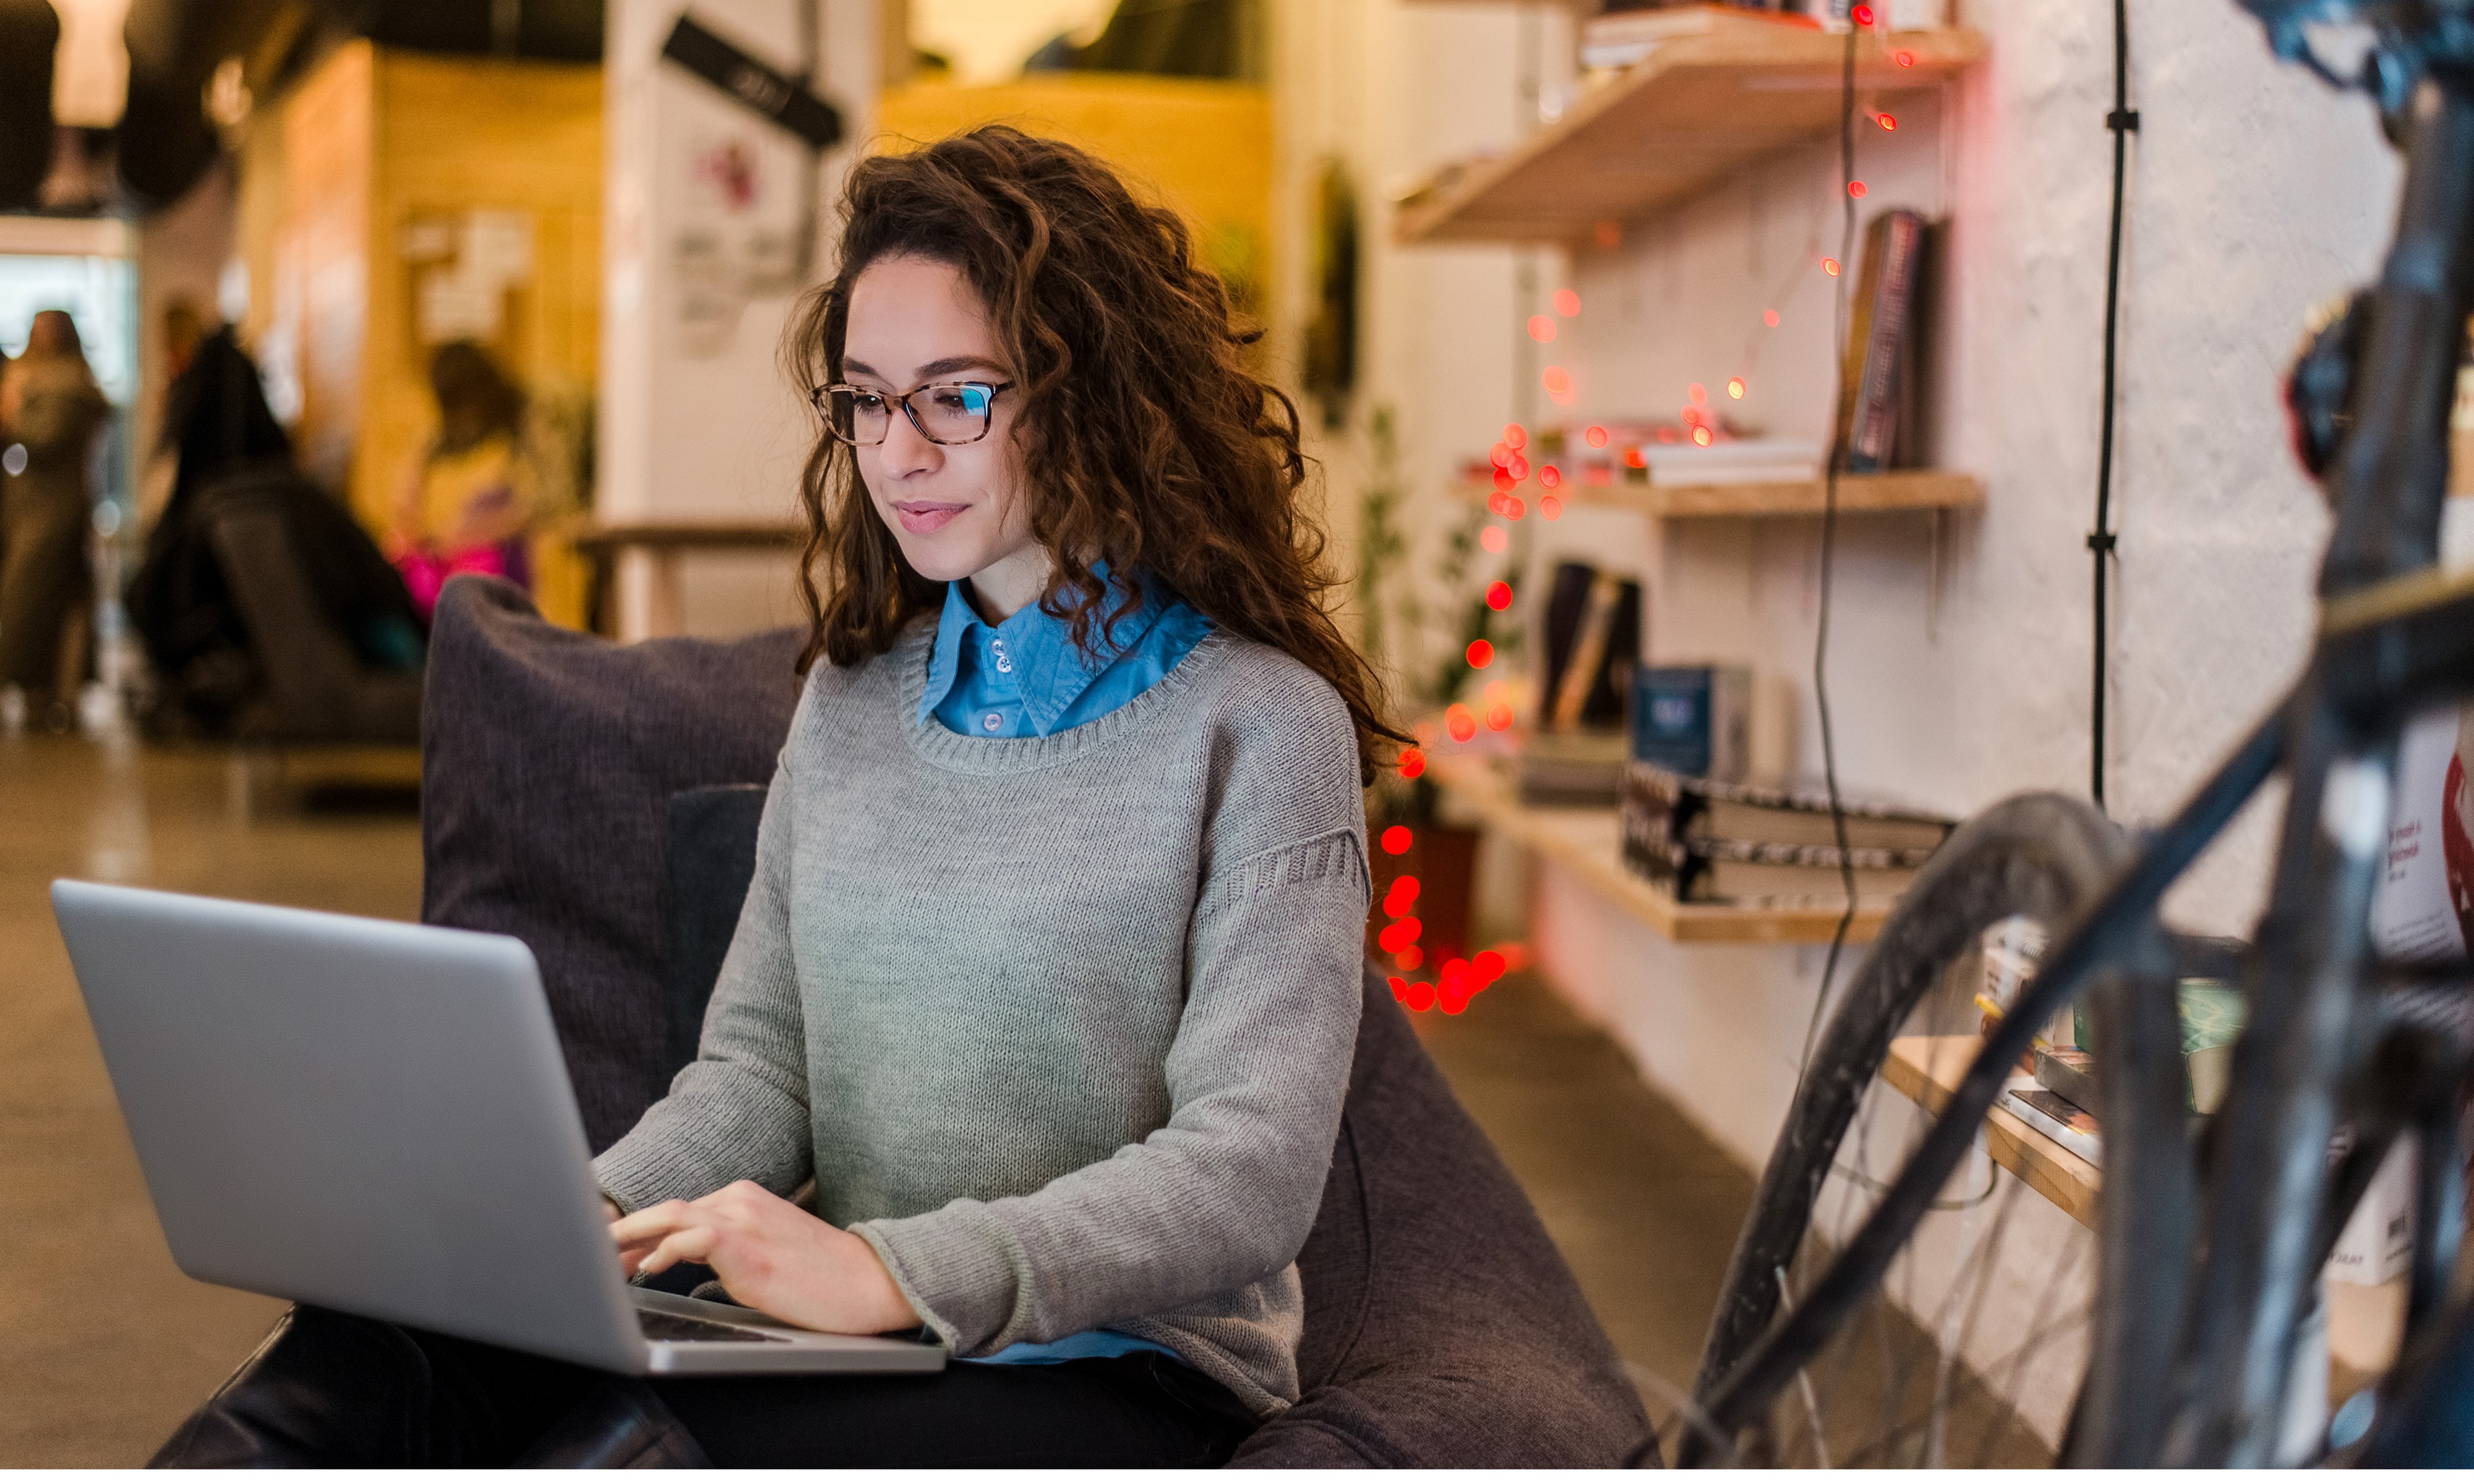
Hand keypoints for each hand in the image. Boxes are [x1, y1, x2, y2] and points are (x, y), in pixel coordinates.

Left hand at [610, 1181, 920, 1335]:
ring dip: (627, 1237)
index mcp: (743, 1199)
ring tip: (598, 1256)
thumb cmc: (823, 1277)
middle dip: (620, 1232)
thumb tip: (678, 1267)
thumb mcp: (765, 1255)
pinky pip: (692, 1238)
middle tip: (587, 1251)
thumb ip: (724, 1251)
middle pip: (665, 1211)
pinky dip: (662, 1250)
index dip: (635, 1233)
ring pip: (670, 1217)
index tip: (607, 1252)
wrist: (870, 1280)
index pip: (676, 1213)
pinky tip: (644, 1267)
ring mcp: (743, 1219)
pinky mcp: (747, 1245)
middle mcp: (739, 1200)